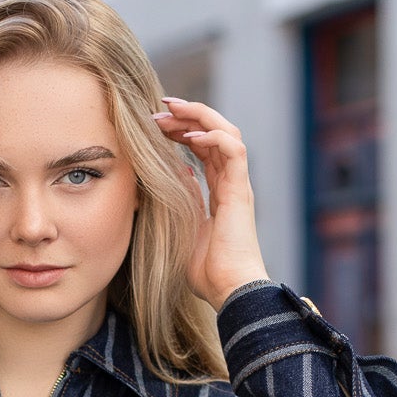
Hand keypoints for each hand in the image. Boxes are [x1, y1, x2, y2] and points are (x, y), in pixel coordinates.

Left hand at [151, 96, 269, 311]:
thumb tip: (175, 174)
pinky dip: (212, 136)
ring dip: (199, 116)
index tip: (155, 123)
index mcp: (219, 191)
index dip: (182, 130)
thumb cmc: (206, 271)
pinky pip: (233, 149)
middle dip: (187, 115)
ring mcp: (238, 184)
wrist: (229, 289)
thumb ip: (181, 201)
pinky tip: (188, 136)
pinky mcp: (241, 190)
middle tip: (159, 107)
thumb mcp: (183, 229)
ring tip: (172, 110)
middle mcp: (231, 183)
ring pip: (226, 131)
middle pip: (214, 133)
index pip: (204, 147)